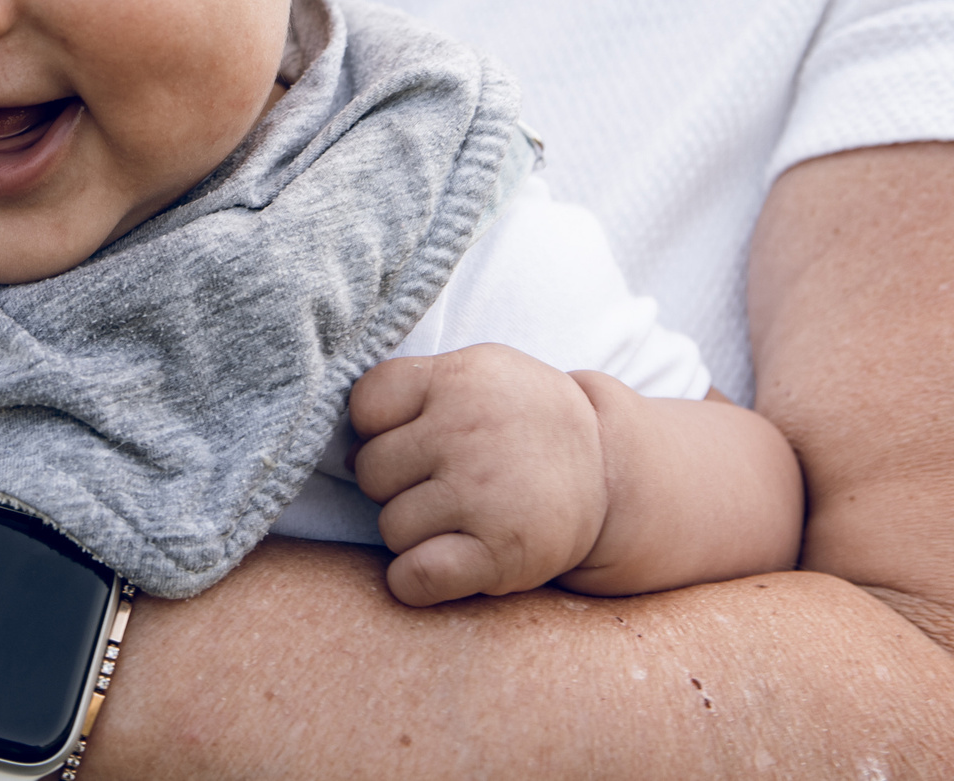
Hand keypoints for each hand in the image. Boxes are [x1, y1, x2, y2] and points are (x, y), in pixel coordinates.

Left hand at [347, 343, 609, 606]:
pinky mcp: (498, 554)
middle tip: (441, 482)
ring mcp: (482, 494)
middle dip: (395, 483)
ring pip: (390, 527)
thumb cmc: (523, 421)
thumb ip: (418, 385)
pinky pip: (413, 578)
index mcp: (460, 378)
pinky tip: (442, 563)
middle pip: (370, 471)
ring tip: (458, 517)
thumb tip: (344, 439)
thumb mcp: (481, 371)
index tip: (413, 436)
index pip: (366, 404)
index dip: (379, 427)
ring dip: (413, 531)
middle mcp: (468, 432)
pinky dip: (414, 581)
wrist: (609, 472)